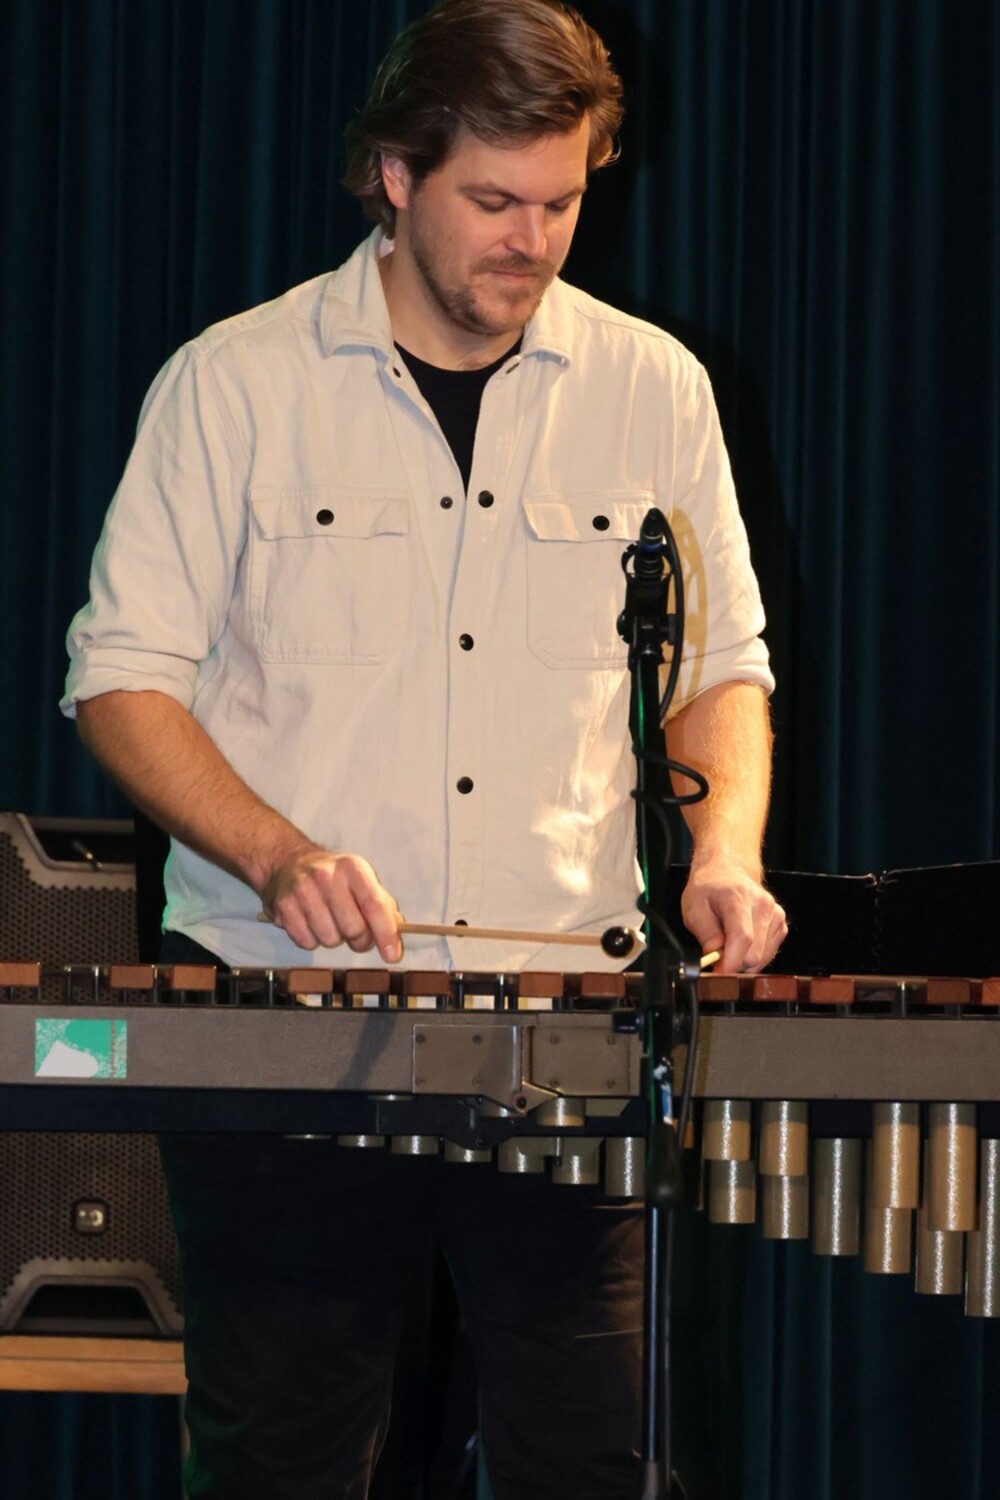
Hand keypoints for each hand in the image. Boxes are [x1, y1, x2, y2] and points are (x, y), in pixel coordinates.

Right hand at [260, 845, 402, 961]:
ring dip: (334, 939)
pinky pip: (307, 942)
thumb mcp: (360, 879)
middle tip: (355, 933)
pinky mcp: (284, 906)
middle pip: (353, 929)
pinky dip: (312, 940)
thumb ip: (381, 903)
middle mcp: (327, 876)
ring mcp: (303, 890)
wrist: (288, 861)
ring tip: (329, 922)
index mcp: (352, 868)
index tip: (392, 954)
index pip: (374, 905)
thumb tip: (398, 927)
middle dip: (359, 939)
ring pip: (329, 939)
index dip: (386, 933)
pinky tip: (311, 923)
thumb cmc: (332, 876)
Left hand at [680, 856, 786, 973]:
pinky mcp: (780, 923)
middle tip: (718, 952)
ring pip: (763, 957)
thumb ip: (705, 933)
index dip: (730, 963)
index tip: (717, 972)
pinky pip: (769, 953)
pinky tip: (743, 941)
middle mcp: (763, 905)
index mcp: (739, 898)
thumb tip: (716, 956)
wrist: (727, 871)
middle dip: (734, 961)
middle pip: (755, 954)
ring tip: (729, 940)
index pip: (742, 938)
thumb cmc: (709, 888)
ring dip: (744, 958)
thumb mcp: (694, 907)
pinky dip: (754, 954)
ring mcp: (775, 914)